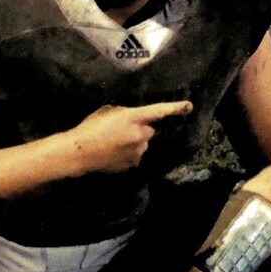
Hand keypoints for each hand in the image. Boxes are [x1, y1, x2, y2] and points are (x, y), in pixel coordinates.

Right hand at [71, 101, 192, 174]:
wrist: (81, 152)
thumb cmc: (91, 127)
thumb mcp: (108, 112)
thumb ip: (125, 114)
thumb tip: (134, 119)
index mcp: (133, 118)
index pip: (158, 111)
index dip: (174, 108)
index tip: (189, 107)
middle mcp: (139, 135)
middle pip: (149, 131)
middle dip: (140, 130)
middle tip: (122, 131)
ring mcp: (137, 152)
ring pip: (142, 145)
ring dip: (134, 143)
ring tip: (115, 144)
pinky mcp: (132, 164)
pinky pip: (135, 157)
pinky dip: (128, 154)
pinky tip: (113, 153)